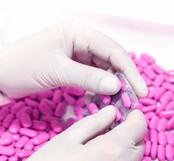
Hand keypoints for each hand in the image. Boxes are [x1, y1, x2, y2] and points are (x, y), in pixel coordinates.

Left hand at [0, 20, 146, 103]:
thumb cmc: (21, 65)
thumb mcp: (57, 71)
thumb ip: (89, 78)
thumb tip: (117, 87)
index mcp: (78, 32)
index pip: (113, 51)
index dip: (130, 72)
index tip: (141, 92)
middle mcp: (82, 39)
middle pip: (113, 61)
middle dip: (124, 81)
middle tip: (132, 102)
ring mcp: (79, 53)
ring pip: (106, 71)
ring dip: (113, 88)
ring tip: (119, 105)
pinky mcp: (75, 66)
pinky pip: (96, 78)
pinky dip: (101, 91)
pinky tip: (102, 102)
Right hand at [0, 106, 145, 160]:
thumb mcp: (66, 139)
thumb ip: (95, 122)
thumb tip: (113, 112)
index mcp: (111, 150)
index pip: (139, 127)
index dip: (135, 118)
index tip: (129, 116)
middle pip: (140, 147)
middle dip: (130, 138)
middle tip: (111, 138)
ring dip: (127, 160)